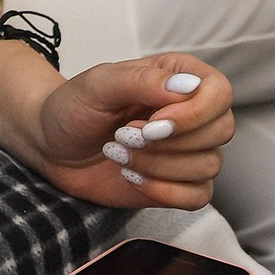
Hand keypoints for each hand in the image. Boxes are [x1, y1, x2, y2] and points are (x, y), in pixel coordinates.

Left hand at [0, 50, 236, 210]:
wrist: (52, 145)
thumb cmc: (73, 106)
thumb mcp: (98, 84)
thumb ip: (141, 81)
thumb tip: (187, 86)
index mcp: (178, 77)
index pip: (220, 92)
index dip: (194, 114)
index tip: (151, 124)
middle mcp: (191, 112)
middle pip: (221, 131)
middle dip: (169, 143)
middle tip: (124, 136)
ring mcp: (188, 150)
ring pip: (209, 166)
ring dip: (158, 166)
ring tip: (119, 153)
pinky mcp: (179, 183)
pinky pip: (198, 196)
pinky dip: (164, 192)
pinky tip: (131, 178)